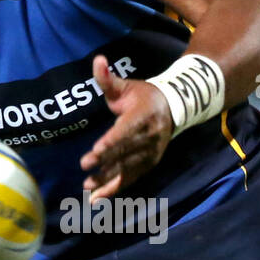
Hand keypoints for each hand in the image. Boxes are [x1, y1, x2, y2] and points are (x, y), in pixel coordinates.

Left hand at [80, 55, 172, 200]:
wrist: (174, 108)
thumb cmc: (143, 96)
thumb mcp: (126, 86)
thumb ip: (108, 79)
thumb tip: (97, 60)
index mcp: (143, 116)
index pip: (126, 131)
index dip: (112, 141)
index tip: (96, 150)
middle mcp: (150, 137)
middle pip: (126, 152)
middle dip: (106, 161)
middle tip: (86, 168)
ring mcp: (151, 153)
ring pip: (128, 168)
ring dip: (108, 179)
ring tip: (88, 187)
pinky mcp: (149, 164)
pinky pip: (131, 178)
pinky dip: (115, 189)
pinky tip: (98, 198)